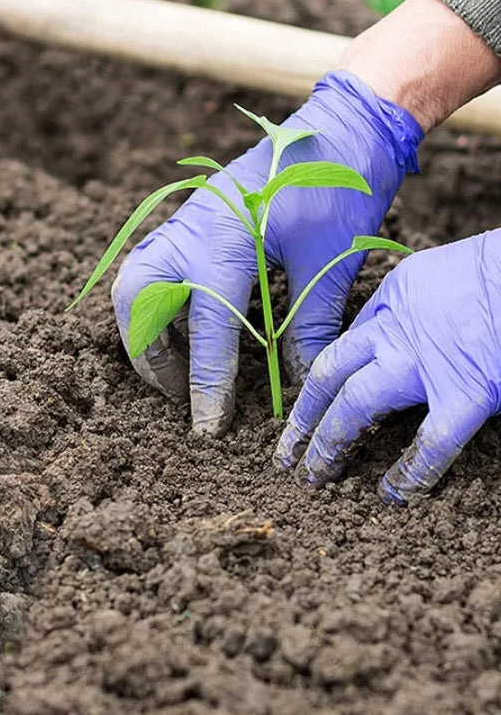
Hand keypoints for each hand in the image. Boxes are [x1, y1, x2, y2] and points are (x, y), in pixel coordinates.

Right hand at [111, 71, 421, 434]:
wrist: (341, 125)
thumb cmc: (339, 186)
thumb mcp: (329, 262)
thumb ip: (308, 325)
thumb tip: (298, 383)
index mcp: (224, 238)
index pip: (206, 326)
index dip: (208, 382)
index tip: (208, 427)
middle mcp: (190, 229)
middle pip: (137, 298)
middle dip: (148, 354)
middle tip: (178, 392)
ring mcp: (184, 221)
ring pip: (135, 281)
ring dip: (144, 329)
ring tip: (174, 367)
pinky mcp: (191, 220)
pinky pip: (152, 268)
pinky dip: (156, 304)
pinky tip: (184, 328)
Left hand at [274, 231, 500, 501]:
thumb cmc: (499, 269)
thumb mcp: (441, 272)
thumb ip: (414, 304)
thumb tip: (407, 333)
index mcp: (393, 297)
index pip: (345, 344)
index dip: (323, 379)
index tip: (310, 405)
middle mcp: (395, 331)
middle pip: (330, 374)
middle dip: (304, 415)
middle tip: (285, 451)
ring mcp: (423, 366)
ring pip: (356, 406)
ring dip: (330, 443)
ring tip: (314, 474)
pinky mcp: (465, 395)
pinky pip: (429, 445)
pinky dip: (409, 474)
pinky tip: (391, 495)